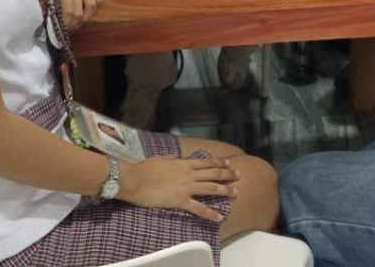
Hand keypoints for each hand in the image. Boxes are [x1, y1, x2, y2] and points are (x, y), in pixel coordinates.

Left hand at [56, 0, 103, 30]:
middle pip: (80, 11)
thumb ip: (53, 3)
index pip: (69, 12)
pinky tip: (91, 8)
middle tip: (71, 28)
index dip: (68, 24)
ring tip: (81, 21)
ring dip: (87, 16)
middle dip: (76, 24)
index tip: (64, 30)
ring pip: (92, 5)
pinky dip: (98, 2)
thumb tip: (56, 21)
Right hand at [120, 156, 239, 220]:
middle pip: (213, 173)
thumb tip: (178, 158)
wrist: (134, 179)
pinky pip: (199, 208)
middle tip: (239, 176)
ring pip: (211, 188)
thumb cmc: (145, 168)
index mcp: (184, 163)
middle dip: (228, 174)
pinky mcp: (180, 200)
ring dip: (225, 190)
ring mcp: (186, 187)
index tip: (229, 163)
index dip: (220, 162)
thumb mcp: (162, 158)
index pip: (207, 162)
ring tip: (236, 193)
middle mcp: (189, 174)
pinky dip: (210, 213)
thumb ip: (173, 158)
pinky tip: (219, 217)